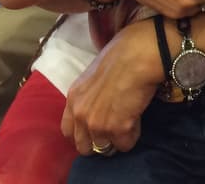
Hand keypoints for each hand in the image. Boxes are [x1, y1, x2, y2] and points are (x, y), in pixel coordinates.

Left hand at [61, 20, 156, 154]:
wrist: (136, 55)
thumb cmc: (120, 55)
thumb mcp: (93, 76)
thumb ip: (90, 96)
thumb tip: (99, 107)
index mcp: (73, 98)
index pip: (68, 131)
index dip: (82, 133)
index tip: (94, 130)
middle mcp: (80, 114)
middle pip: (84, 147)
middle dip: (98, 142)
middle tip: (112, 131)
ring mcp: (97, 124)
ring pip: (105, 149)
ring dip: (116, 139)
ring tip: (127, 122)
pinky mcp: (118, 129)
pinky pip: (125, 145)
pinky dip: (132, 135)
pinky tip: (137, 118)